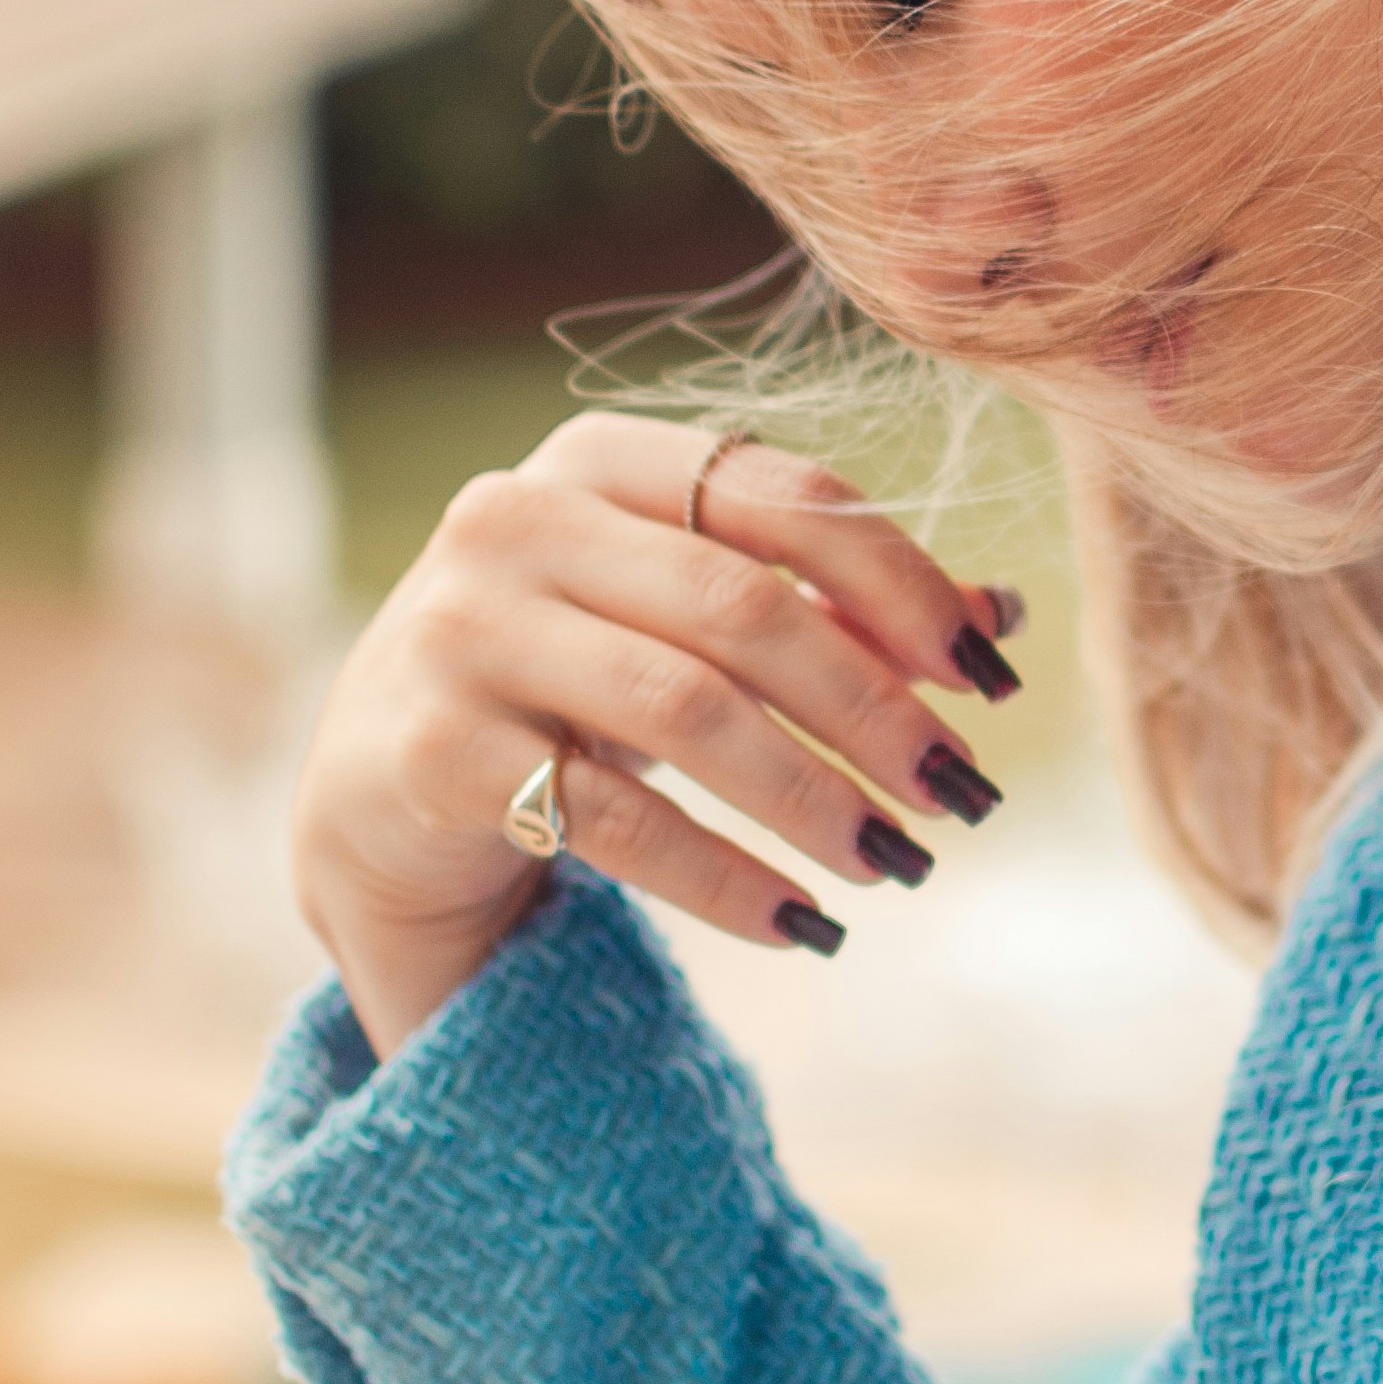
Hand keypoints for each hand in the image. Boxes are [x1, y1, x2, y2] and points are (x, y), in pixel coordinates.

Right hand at [289, 409, 1021, 1054]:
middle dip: (875, 708)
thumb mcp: (690, 629)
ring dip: (815, 798)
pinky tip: (803, 923)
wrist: (379, 798)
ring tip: (897, 864)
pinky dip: (727, 877)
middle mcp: (514, 521)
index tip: (989, 682)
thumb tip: (1003, 618)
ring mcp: (458, 632)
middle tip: (967, 794)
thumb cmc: (568, 692)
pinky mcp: (432, 751)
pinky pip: (614, 816)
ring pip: (685, 707)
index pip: (784, 494)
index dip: (903, 584)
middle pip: (742, 606)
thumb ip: (827, 606)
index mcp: (597, 459)